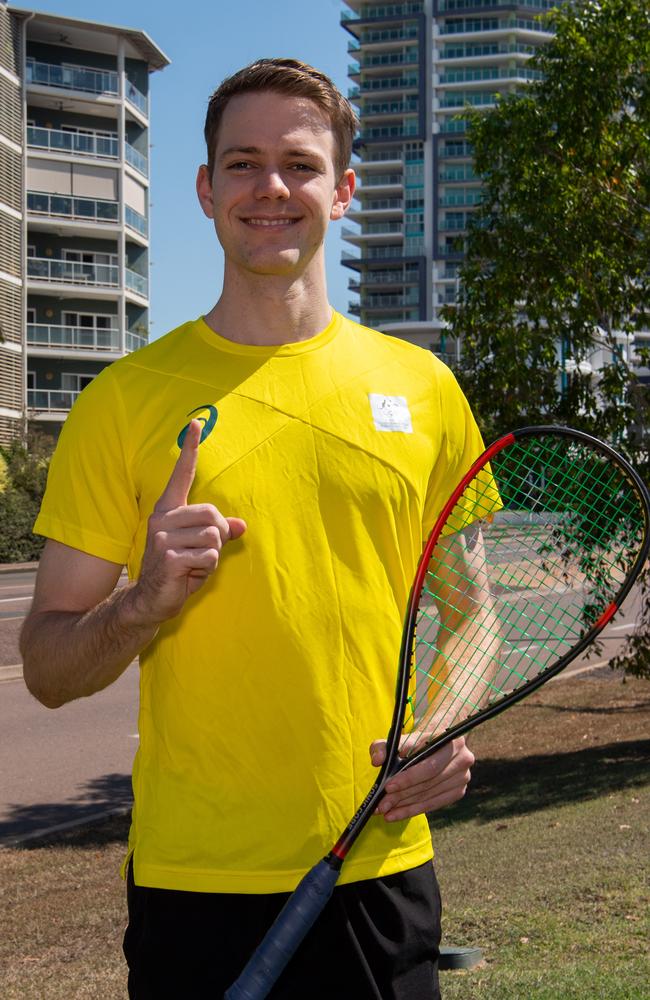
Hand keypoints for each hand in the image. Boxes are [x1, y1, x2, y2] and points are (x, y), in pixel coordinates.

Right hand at [129, 419, 245, 625]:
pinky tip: (189, 575)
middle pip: (213, 516)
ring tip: (193, 566)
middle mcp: (162, 519)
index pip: (181, 475)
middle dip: (218, 538)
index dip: (190, 450)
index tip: (196, 422)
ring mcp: (162, 537)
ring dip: (212, 557)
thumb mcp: (201, 549)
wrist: (150, 600)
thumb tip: (242, 526)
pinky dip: (207, 569)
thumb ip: (219, 533)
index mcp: (167, 511)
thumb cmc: (177, 572)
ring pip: (214, 537)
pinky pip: (209, 556)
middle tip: (201, 555)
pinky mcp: (168, 556)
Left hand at [369, 736, 473, 821]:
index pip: (427, 765)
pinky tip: (397, 814)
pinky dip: (413, 810)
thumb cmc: (414, 741)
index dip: (407, 778)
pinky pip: (434, 804)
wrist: (434, 744)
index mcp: (450, 740)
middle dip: (402, 795)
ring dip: (405, 806)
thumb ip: (382, 746)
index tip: (387, 787)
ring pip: (429, 795)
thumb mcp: (396, 739)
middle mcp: (462, 758)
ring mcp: (463, 776)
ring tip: (386, 811)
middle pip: (428, 783)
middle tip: (382, 805)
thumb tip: (377, 760)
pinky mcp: (458, 790)